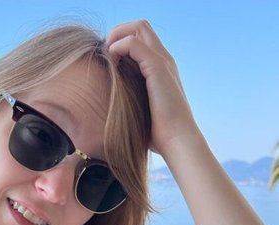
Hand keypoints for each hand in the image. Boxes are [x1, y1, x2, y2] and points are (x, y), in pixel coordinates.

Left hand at [106, 20, 200, 156]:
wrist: (177, 142)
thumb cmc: (158, 135)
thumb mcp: (140, 112)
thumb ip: (129, 101)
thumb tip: (107, 108)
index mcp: (160, 69)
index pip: (141, 38)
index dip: (121, 41)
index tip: (108, 60)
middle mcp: (163, 60)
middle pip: (140, 26)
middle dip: (117, 33)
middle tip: (104, 54)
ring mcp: (162, 62)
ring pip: (138, 28)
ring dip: (116, 36)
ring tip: (106, 56)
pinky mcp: (157, 68)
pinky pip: (134, 43)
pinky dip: (118, 47)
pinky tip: (111, 63)